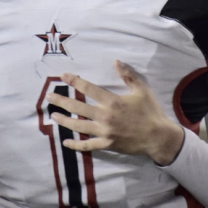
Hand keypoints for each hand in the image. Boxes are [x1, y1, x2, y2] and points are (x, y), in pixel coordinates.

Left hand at [46, 60, 184, 165]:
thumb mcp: (141, 90)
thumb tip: (116, 61)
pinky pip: (87, 146)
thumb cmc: (150, 112)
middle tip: (48, 96)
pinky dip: (75, 145)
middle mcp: (105, 116)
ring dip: (64, 121)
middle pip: (78, 108)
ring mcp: (104, 132)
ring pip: (79, 126)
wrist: (158, 137)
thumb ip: (128, 75)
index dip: (74, 81)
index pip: (88, 89)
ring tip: (53, 116)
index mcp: (112, 101)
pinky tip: (65, 141)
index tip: (63, 76)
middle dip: (61, 101)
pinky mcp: (107, 144)